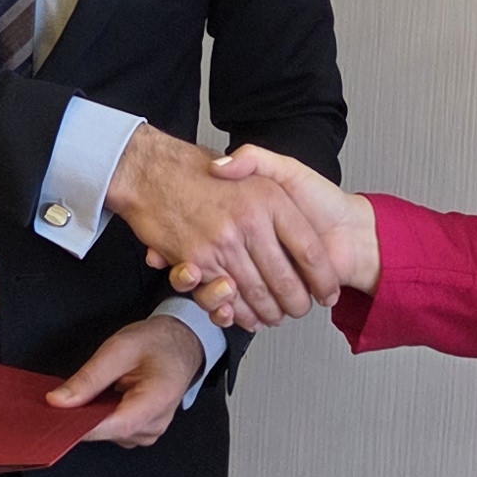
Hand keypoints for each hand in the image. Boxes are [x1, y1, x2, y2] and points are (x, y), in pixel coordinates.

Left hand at [47, 313, 207, 449]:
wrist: (180, 345)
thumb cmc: (157, 343)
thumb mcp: (118, 348)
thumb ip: (88, 378)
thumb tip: (58, 402)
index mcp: (157, 399)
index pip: (116, 425)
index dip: (83, 426)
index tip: (56, 420)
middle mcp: (156, 423)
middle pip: (108, 432)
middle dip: (81, 418)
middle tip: (61, 399)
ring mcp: (149, 431)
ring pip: (107, 434)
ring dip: (92, 416)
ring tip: (92, 391)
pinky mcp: (141, 432)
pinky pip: (113, 431)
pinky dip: (100, 417)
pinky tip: (100, 399)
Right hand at [110, 125, 345, 328]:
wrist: (149, 171)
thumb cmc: (199, 170)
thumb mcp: (253, 160)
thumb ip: (283, 177)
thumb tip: (293, 210)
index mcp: (270, 197)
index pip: (309, 248)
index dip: (323, 277)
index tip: (328, 292)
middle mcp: (248, 220)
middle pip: (285, 279)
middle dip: (296, 303)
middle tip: (301, 310)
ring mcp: (222, 242)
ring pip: (257, 293)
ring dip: (269, 312)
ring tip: (277, 316)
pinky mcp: (198, 260)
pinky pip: (226, 297)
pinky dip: (239, 312)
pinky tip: (247, 315)